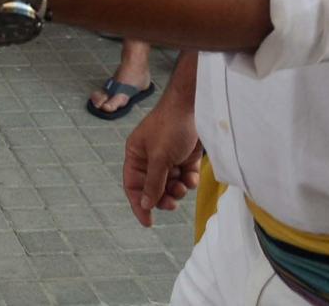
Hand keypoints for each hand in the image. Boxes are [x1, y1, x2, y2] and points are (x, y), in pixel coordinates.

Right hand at [122, 90, 202, 227]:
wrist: (195, 107)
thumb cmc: (171, 127)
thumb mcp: (160, 158)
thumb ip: (153, 183)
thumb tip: (145, 204)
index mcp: (136, 155)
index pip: (133, 185)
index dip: (139, 204)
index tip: (148, 222)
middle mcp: (150, 158)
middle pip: (153, 188)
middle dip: (162, 197)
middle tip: (172, 204)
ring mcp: (168, 157)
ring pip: (170, 185)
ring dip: (177, 189)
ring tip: (183, 185)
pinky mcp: (184, 157)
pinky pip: (184, 177)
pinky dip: (189, 179)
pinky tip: (192, 176)